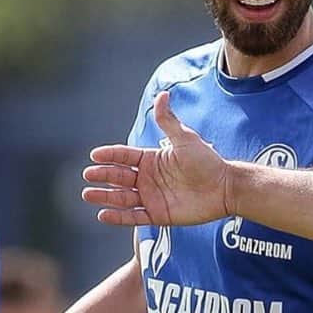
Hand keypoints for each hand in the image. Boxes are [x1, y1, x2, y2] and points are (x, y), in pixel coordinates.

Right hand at [83, 92, 232, 226]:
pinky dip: (118, 217)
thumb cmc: (208, 162)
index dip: (109, 156)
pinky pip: (134, 218)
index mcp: (152, 159)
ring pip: (122, 198)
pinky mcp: (158, 215)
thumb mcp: (185, 139)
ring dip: (105, 197)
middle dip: (102, 176)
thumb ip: (169, 121)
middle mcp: (149, 179)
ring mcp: (152, 197)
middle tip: (87, 174)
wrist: (225, 187)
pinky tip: (104, 215)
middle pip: (119, 177)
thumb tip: (162, 94)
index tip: (94, 155)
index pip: (124, 156)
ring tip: (88, 195)